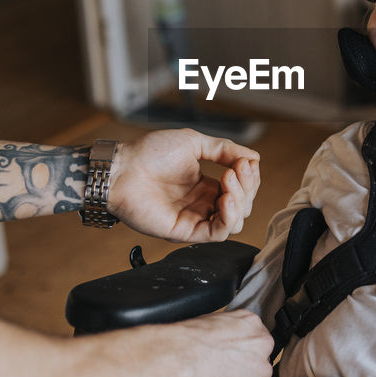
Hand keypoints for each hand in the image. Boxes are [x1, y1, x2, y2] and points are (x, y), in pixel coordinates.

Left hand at [109, 129, 259, 241]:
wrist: (122, 169)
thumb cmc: (149, 152)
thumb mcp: (193, 143)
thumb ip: (224, 150)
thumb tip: (254, 157)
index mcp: (205, 186)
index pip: (241, 189)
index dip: (249, 177)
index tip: (246, 162)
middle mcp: (202, 204)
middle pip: (242, 206)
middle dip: (247, 187)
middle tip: (237, 170)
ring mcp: (194, 218)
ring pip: (235, 222)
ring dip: (240, 201)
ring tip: (229, 181)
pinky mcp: (185, 231)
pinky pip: (218, 234)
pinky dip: (229, 217)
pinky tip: (226, 198)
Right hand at [155, 310, 274, 376]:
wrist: (179, 360)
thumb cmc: (188, 341)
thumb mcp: (212, 322)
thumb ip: (228, 333)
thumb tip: (224, 343)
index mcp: (252, 325)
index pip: (255, 341)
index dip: (240, 352)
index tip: (229, 359)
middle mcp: (263, 347)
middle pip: (258, 362)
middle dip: (243, 370)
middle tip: (221, 374)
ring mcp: (261, 373)